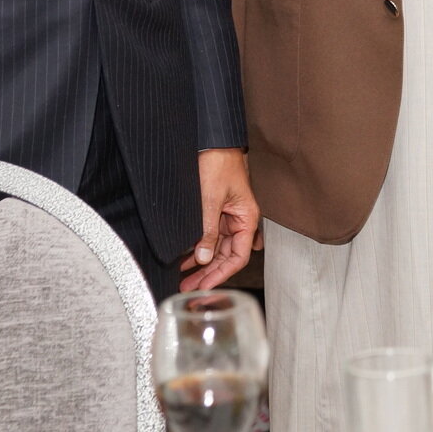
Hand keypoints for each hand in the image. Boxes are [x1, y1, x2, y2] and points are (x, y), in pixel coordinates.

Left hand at [179, 147, 260, 290]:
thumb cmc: (218, 164)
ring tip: (185, 280)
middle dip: (209, 274)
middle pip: (227, 256)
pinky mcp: (217, 212)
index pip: (238, 256)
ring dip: (202, 264)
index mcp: (247, 218)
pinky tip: (186, 260)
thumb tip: (204, 257)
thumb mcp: (210, 200)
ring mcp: (228, 218)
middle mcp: (240, 221)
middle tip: (190, 288)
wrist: (212, 142)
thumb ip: (209, 230)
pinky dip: (198, 249)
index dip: (222, 274)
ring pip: (217, 249)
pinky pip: (210, 237)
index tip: (206, 287)